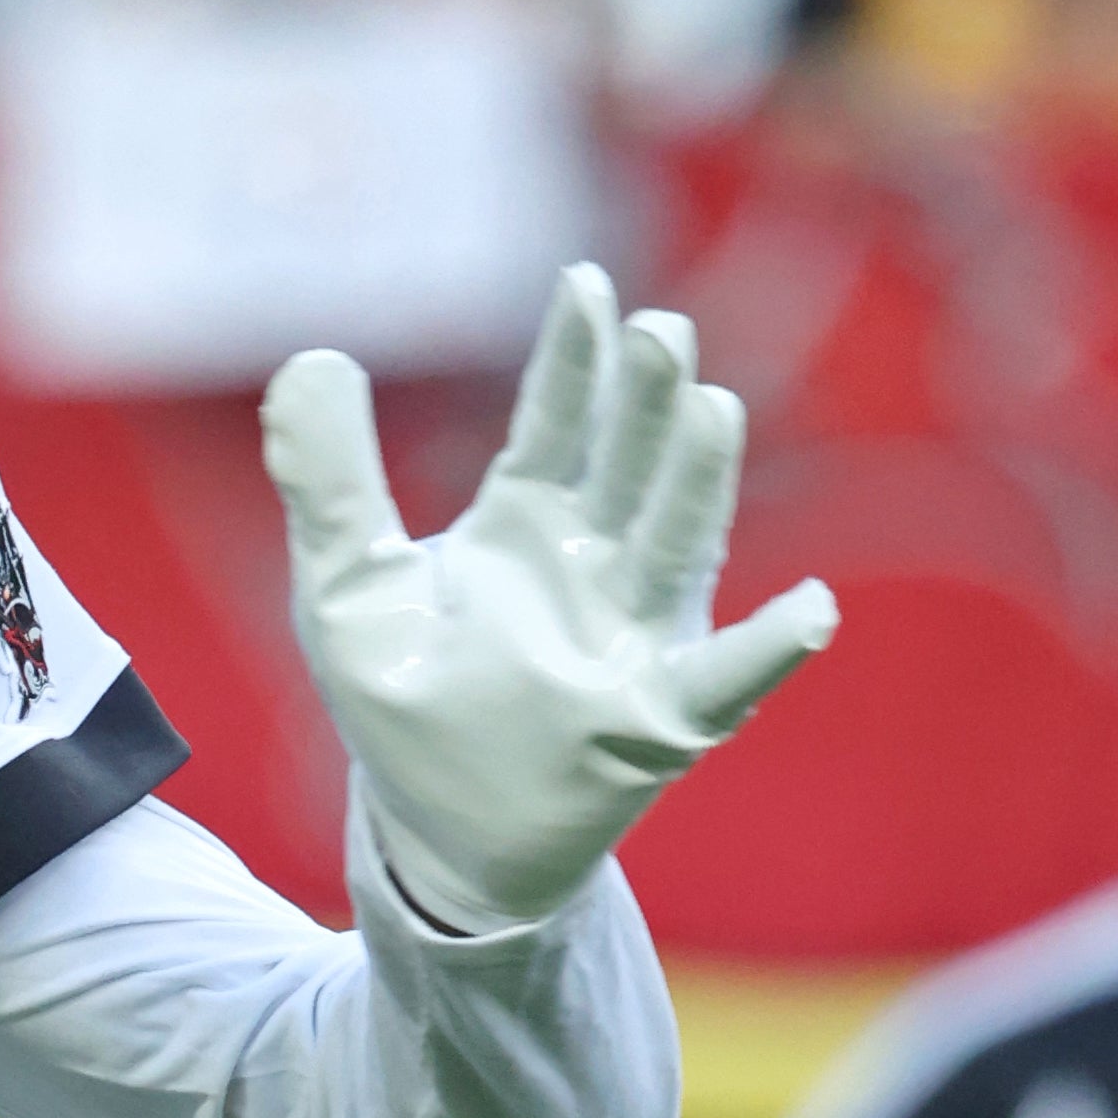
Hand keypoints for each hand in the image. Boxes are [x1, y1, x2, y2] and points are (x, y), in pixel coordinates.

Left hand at [264, 264, 837, 930]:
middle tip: (660, 329)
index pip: (557, 424)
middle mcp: (594, 566)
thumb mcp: (344, 587)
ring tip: (711, 408)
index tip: (584, 282)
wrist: (439, 834)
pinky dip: (765, 651)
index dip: (572, 357)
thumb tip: (311, 357)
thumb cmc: (407, 705)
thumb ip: (328, 478)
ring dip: (695, 482)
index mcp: (524, 527)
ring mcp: (634, 637)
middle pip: (628, 466)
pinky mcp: (654, 721)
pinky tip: (807, 609)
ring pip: (673, 545)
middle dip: (644, 401)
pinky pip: (721, 684)